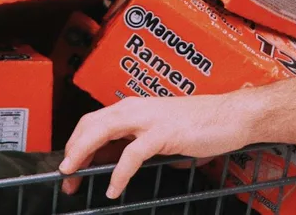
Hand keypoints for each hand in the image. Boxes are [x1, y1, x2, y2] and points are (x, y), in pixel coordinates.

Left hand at [59, 95, 253, 199]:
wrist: (230, 115)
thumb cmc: (199, 124)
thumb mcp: (159, 133)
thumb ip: (136, 144)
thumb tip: (114, 164)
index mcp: (133, 108)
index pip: (92, 122)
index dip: (76, 144)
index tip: (69, 167)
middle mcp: (135, 108)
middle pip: (90, 125)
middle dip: (72, 151)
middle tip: (66, 176)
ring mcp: (148, 119)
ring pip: (102, 132)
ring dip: (83, 155)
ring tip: (75, 176)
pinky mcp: (163, 133)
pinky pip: (132, 155)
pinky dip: (119, 174)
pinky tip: (113, 188)